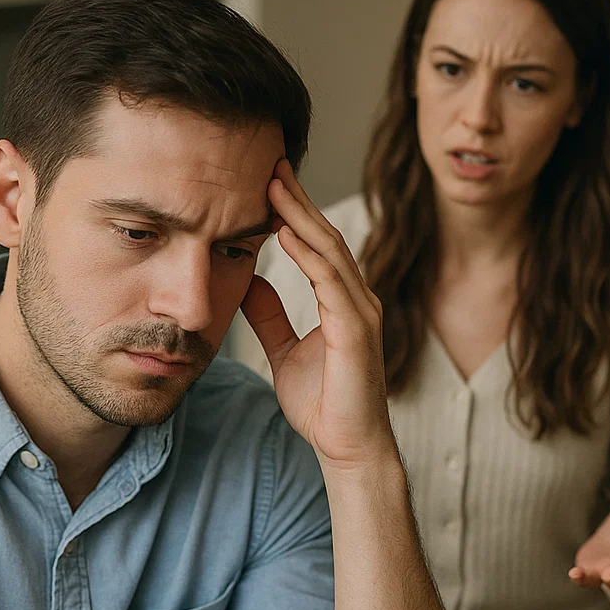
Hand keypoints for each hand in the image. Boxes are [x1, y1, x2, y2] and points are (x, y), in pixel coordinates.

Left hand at [240, 159, 395, 472]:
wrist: (346, 447)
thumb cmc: (322, 404)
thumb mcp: (284, 350)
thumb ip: (270, 315)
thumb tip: (249, 280)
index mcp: (342, 300)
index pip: (316, 244)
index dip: (293, 211)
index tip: (266, 180)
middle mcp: (356, 299)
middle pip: (325, 236)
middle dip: (298, 199)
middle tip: (271, 163)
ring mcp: (360, 313)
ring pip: (330, 251)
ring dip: (301, 215)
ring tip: (274, 184)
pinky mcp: (356, 331)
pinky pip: (332, 282)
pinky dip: (309, 254)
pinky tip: (287, 230)